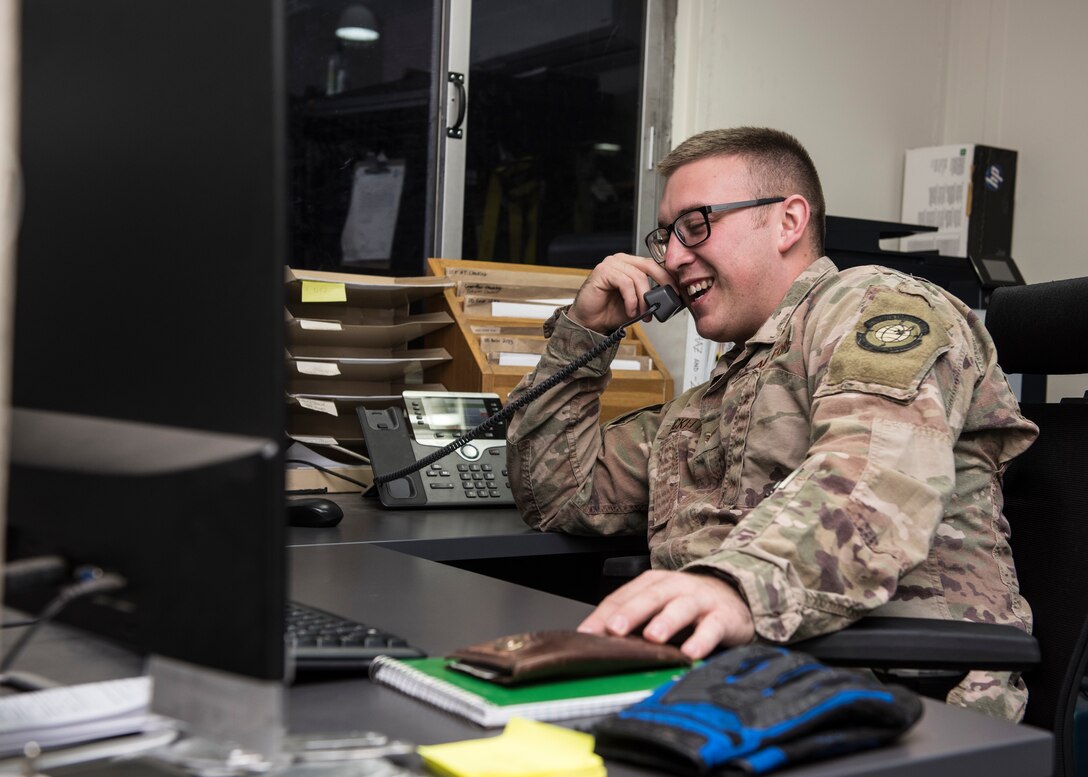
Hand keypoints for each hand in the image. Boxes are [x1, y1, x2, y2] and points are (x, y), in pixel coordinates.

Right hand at [568, 253, 676, 333]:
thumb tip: (670, 299)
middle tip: (667, 300)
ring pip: (637, 277)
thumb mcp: (638, 304)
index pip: (654, 264)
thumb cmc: (611, 311)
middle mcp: (621, 260)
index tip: (677, 291)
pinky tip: (630, 310)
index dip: (667, 277)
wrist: (590, 321)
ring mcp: (610, 264)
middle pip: (649, 266)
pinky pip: (625, 283)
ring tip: (642, 314)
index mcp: (630, 264)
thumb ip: (651, 297)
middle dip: (662, 283)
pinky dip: (631, 300)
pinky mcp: (602, 271)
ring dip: (643, 299)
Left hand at [578, 570, 754, 659]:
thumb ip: (631, 620)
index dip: (603, 615)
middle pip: (651, 597)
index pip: (623, 597)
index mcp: (653, 583)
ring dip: (666, 621)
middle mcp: (675, 586)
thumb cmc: (687, 604)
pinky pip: (712, 627)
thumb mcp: (657, 606)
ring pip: (682, 607)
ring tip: (653, 637)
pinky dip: (702, 640)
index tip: (587, 634)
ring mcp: (700, 599)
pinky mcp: (723, 616)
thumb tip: (596, 641)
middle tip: (615, 629)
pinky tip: (691, 653)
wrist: (734, 595)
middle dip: (631, 613)